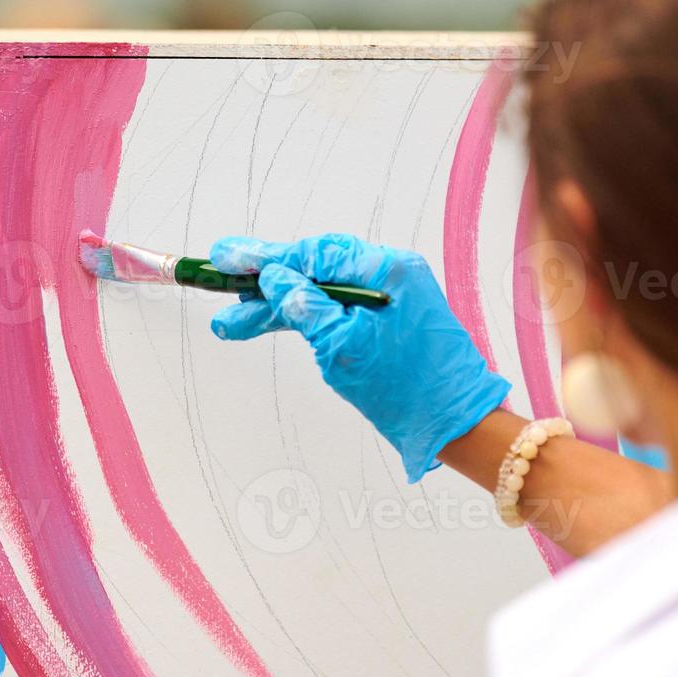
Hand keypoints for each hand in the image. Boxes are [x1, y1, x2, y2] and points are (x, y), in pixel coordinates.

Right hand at [209, 233, 510, 482]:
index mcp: (385, 269)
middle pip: (313, 267)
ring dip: (278, 305)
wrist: (457, 424)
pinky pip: (337, 308)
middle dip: (264, 281)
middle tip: (220, 283)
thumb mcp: (342, 346)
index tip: (226, 257)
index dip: (265, 256)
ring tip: (233, 323)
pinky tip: (271, 323)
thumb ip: (304, 307)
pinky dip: (305, 317)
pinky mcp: (388, 321)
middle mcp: (389, 274)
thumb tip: (274, 278)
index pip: (313, 252)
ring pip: (321, 291)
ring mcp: (390, 297)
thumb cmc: (408, 388)